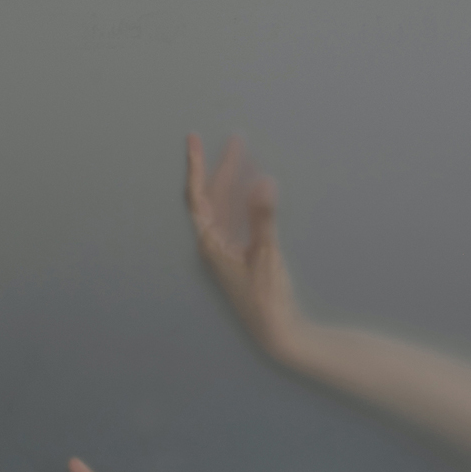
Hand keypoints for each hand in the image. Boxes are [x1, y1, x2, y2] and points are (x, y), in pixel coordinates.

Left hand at [185, 132, 300, 355]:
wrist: (276, 332)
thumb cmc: (267, 299)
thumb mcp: (267, 255)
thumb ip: (264, 218)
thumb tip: (264, 182)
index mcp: (210, 245)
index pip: (197, 197)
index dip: (195, 167)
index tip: (193, 140)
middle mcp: (213, 246)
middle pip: (213, 198)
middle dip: (224, 168)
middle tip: (237, 140)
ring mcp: (226, 251)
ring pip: (227, 208)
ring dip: (237, 182)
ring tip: (247, 156)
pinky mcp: (240, 257)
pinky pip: (238, 220)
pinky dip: (246, 201)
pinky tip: (255, 188)